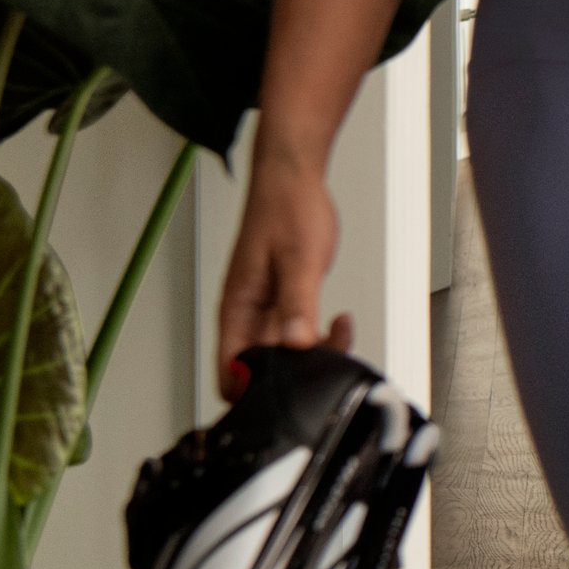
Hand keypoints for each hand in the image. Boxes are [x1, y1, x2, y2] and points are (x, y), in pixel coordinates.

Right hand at [215, 129, 353, 400]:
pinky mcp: (284, 302)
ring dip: (311, 354)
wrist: (293, 178)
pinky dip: (318, 337)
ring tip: (338, 334)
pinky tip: (338, 324)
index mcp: (237, 308)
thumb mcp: (299, 259)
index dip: (253, 389)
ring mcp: (265, 309)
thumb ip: (297, 303)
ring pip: (282, 354)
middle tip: (328, 356)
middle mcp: (246, 314)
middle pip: (259, 368)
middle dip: (294, 373)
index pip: (229, 370)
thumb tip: (296, 344)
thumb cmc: (287, 209)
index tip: (292, 387)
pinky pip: (297, 334)